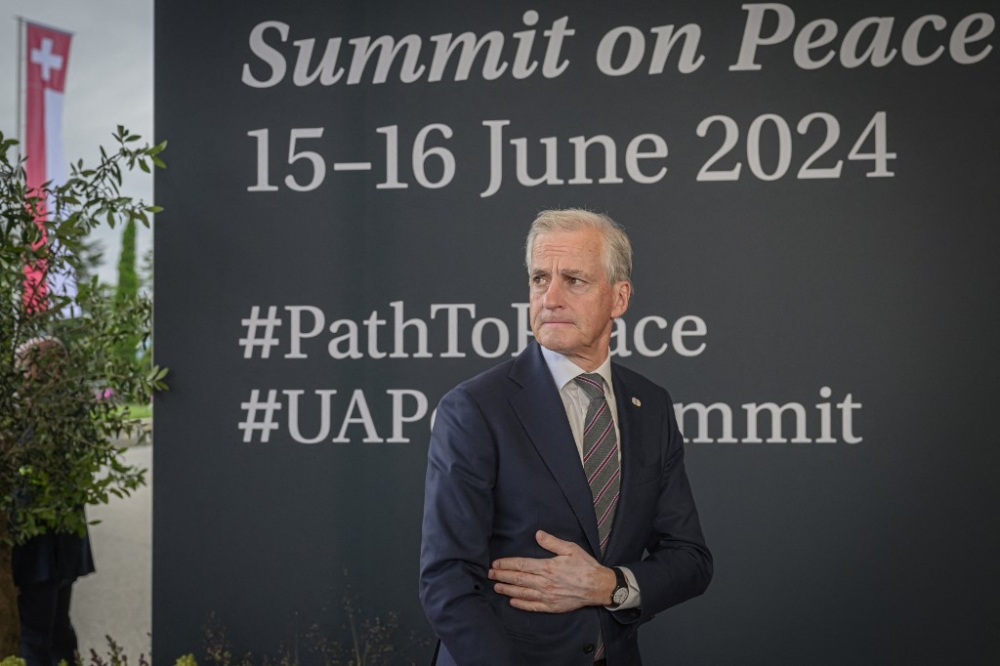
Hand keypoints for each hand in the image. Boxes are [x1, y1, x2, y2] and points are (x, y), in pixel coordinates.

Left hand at [488, 530, 615, 612]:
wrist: (599, 587)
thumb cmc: (585, 566)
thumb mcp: (571, 548)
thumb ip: (552, 542)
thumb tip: (537, 534)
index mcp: (547, 567)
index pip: (521, 565)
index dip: (507, 564)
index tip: (496, 563)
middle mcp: (545, 583)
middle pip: (518, 579)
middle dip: (502, 576)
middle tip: (489, 574)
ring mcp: (547, 596)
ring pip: (522, 593)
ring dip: (507, 590)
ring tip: (496, 586)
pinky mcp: (552, 606)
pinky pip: (533, 606)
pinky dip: (521, 604)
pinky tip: (512, 602)